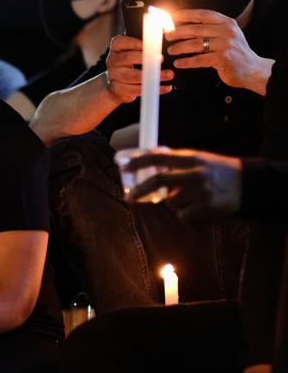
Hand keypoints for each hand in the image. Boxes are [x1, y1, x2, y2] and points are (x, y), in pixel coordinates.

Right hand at [104, 35, 174, 103]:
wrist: (117, 85)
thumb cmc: (131, 64)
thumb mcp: (135, 51)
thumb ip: (146, 42)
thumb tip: (167, 28)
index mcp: (116, 49)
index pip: (118, 42)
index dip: (132, 42)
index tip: (146, 44)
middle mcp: (112, 61)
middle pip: (126, 58)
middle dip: (145, 58)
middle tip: (161, 59)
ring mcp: (113, 76)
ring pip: (131, 76)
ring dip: (151, 76)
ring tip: (168, 74)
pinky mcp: (118, 89)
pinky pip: (135, 90)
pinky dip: (152, 89)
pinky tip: (165, 87)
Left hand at [125, 149, 242, 220]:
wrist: (248, 185)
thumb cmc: (217, 171)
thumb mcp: (198, 159)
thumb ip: (175, 162)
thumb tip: (147, 162)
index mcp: (192, 158)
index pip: (159, 157)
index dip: (139, 162)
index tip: (124, 167)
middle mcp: (195, 173)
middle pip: (158, 182)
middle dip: (139, 191)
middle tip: (128, 197)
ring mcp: (201, 191)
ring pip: (170, 202)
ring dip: (173, 203)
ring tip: (190, 198)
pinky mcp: (206, 208)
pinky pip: (182, 215)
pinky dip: (185, 214)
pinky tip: (198, 208)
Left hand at [167, 9, 271, 93]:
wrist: (252, 69)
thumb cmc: (236, 53)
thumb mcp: (227, 36)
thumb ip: (210, 30)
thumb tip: (185, 28)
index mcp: (227, 23)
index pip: (203, 15)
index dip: (186, 14)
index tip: (173, 16)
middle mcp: (226, 32)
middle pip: (196, 29)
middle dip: (178, 32)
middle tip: (167, 35)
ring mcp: (225, 45)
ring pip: (196, 44)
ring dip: (180, 47)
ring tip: (171, 50)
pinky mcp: (222, 59)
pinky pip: (199, 60)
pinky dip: (187, 62)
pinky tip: (179, 63)